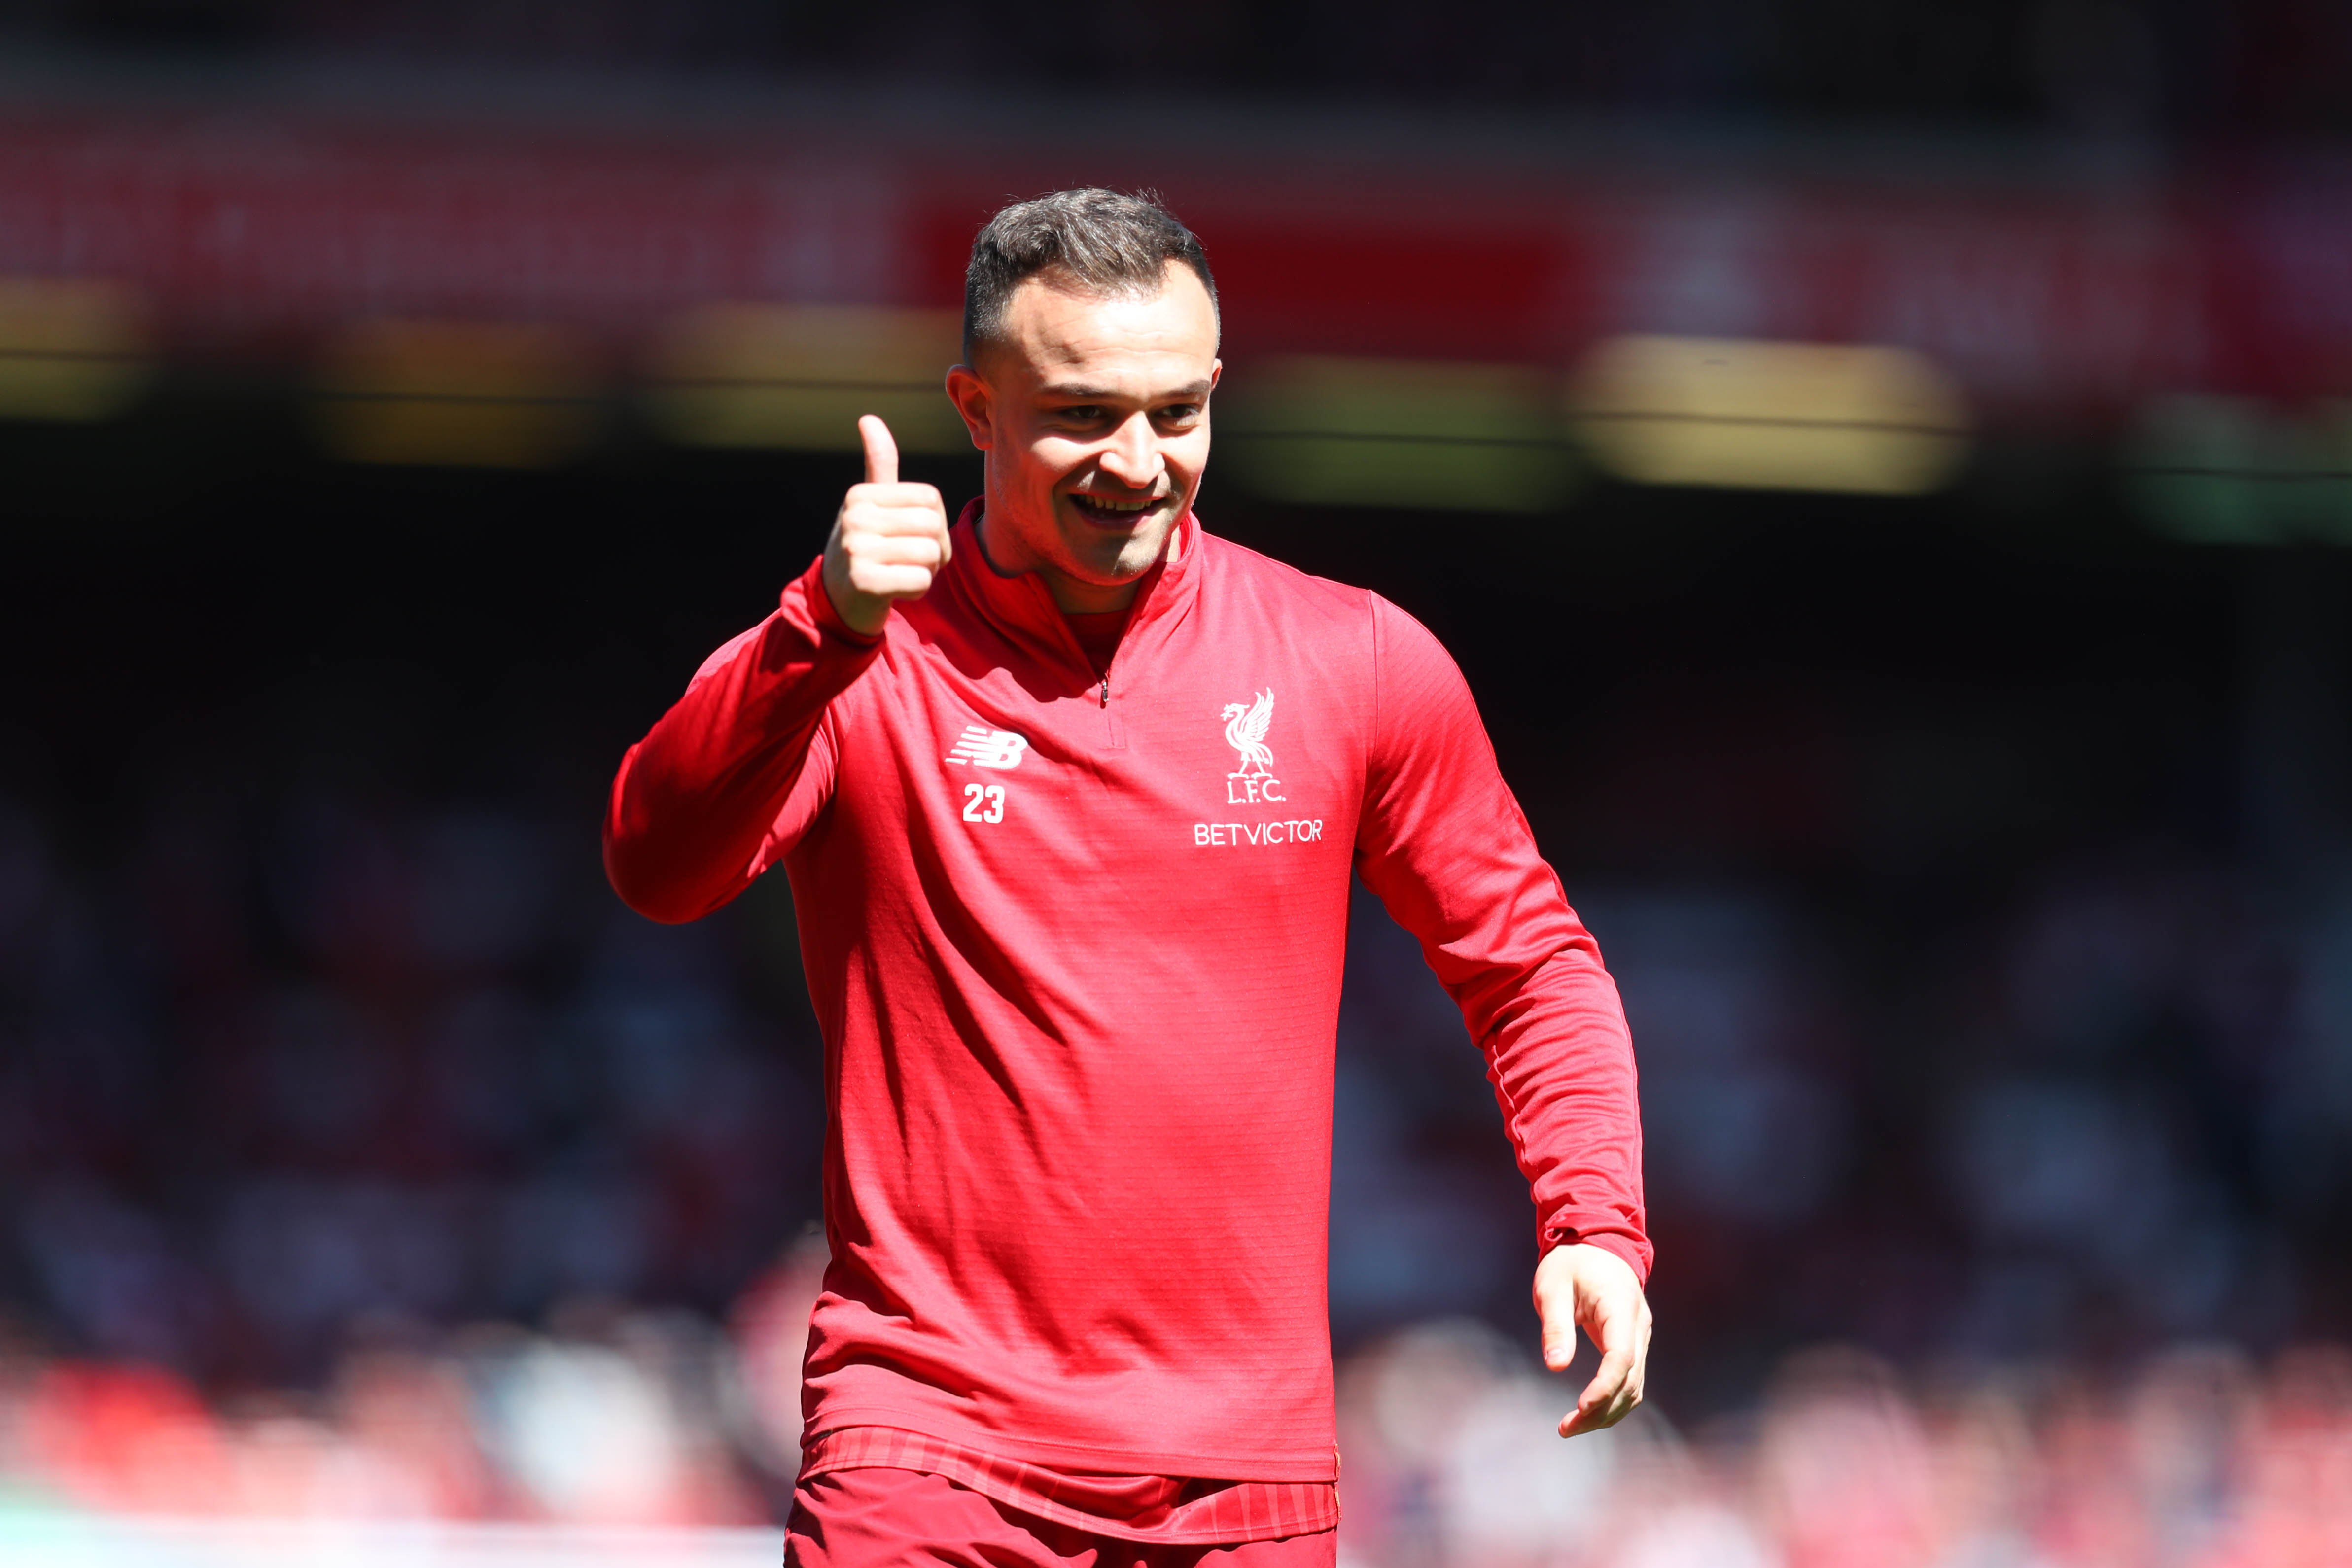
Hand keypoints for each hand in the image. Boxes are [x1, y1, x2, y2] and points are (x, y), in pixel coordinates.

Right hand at [822, 415, 951, 635]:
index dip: (935, 523)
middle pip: (933, 525)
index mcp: (861, 495)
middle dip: (936, 549)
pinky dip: (917, 591)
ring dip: (927, 571)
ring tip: (901, 574)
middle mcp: (855, 517)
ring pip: (930, 554)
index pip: (931, 498)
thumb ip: (879, 465)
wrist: (838, 603)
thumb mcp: (869, 505)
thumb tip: (868, 418)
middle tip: (913, 562)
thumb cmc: (865, 549)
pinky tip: (894, 591)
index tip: (913, 538)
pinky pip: (921, 581)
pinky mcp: (864, 583)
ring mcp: (856, 550)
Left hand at [1535, 1242, 1652, 1436]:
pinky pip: (1630, 1380)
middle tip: (1565, 1428)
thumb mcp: (1552, 1286)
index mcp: (1621, 1307)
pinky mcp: (1634, 1343)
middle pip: (1630, 1380)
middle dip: (1601, 1409)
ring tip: (1571, 1427)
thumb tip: (1555, 1365)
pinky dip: (1613, 1400)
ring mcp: (1640, 1335)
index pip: (1621, 1357)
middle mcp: (1639, 1325)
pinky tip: (1589, 1413)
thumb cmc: (1570, 1262)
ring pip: (1634, 1386)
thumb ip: (1556, 1325)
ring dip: (1607, 1411)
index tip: (1580, 1407)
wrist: (1596, 1242)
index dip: (1604, 1386)